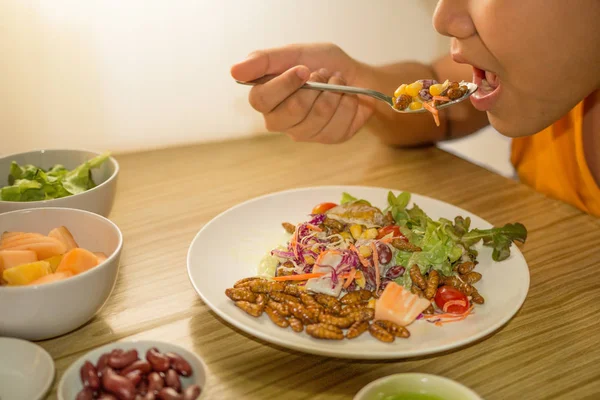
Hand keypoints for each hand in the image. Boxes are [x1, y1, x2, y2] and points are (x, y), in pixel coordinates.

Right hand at [231, 43, 374, 143]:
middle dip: (314, 88)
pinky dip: (347, 103)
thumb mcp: (293, 53)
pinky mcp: (328, 138)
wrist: (356, 74)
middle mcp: (280, 120)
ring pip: (317, 117)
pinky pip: (338, 124)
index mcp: (266, 99)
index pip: (261, 100)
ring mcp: (304, 133)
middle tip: (324, 73)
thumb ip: (263, 60)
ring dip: (334, 93)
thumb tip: (234, 71)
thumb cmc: (321, 63)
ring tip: (337, 81)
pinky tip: (345, 97)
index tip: (304, 69)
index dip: (284, 85)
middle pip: (292, 112)